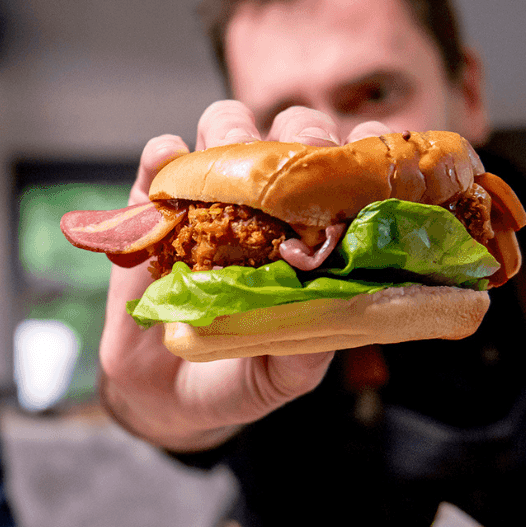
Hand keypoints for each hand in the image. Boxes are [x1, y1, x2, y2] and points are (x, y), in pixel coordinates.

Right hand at [96, 102, 393, 452]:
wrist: (167, 398)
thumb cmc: (240, 375)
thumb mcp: (284, 371)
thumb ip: (308, 346)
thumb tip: (336, 313)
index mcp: (311, 230)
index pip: (345, 170)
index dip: (363, 146)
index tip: (373, 145)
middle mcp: (264, 201)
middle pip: (289, 132)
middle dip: (303, 133)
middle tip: (308, 158)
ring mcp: (208, 198)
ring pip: (225, 128)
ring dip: (234, 131)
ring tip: (237, 161)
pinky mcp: (152, 209)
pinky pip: (158, 162)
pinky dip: (165, 153)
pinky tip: (171, 160)